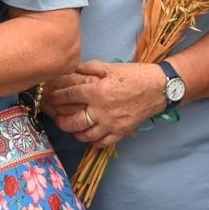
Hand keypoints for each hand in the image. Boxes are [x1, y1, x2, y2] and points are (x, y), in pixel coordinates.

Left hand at [44, 60, 167, 149]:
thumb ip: (89, 68)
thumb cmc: (135, 74)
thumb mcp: (110, 67)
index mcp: (97, 91)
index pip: (69, 96)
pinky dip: (94, 142)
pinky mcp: (121, 132)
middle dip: (61, 121)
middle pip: (73, 121)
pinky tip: (90, 138)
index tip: (50, 97)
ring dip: (75, 133)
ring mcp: (111, 124)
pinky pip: (103, 143)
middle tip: (57, 118)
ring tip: (71, 128)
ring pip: (86, 135)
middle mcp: (102, 110)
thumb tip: (72, 68)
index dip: (56, 97)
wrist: (159, 88)